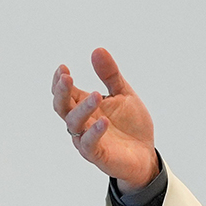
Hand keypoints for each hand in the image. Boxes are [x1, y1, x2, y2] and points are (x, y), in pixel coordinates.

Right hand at [52, 48, 158, 193]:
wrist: (145, 154)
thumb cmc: (131, 125)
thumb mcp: (124, 94)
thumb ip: (111, 75)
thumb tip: (97, 50)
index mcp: (85, 106)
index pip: (65, 93)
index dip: (60, 81)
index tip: (64, 67)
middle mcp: (82, 122)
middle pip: (62, 107)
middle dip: (61, 92)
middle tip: (66, 77)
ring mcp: (87, 139)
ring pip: (74, 124)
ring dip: (83, 108)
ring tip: (95, 95)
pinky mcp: (97, 155)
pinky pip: (89, 144)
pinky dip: (95, 132)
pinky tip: (104, 121)